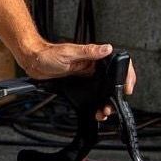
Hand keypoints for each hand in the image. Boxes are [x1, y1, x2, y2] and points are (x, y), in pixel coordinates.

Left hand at [21, 42, 136, 120]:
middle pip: (112, 82)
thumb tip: (107, 48)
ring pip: (103, 92)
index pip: (118, 64)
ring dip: (105, 103)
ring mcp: (88, 77)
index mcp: (94, 57)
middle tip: (110, 107)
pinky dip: (95, 105)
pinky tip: (95, 111)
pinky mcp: (80, 85)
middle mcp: (93, 67)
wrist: (33, 62)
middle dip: (115, 96)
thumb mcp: (69, 53)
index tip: (127, 88)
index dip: (126, 76)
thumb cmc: (49, 54)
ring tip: (103, 112)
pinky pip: (93, 96)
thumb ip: (88, 51)